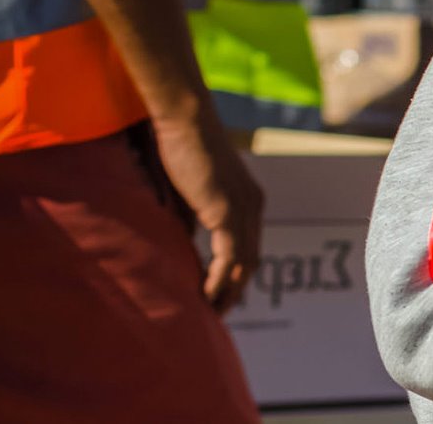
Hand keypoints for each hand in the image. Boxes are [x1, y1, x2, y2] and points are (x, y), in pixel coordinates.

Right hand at [152, 111, 264, 313]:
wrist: (184, 118)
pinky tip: (206, 296)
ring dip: (230, 291)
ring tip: (213, 313)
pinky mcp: (229, 212)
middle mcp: (252, 206)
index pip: (248, 245)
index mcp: (246, 199)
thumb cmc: (180, 145)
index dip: (238, 272)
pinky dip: (220, 280)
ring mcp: (244, 209)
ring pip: (245, 263)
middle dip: (237, 288)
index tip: (222, 293)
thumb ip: (191, 217)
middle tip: (219, 312)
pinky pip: (229, 257)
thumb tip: (185, 243)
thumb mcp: (187, 190)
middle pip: (252, 259)